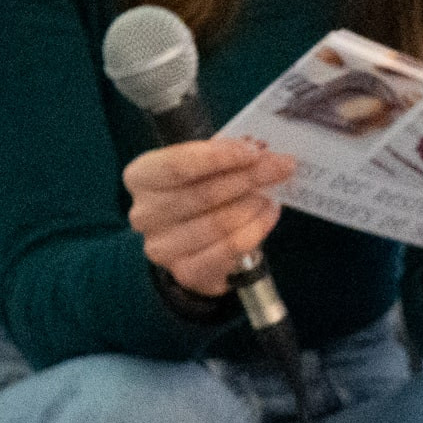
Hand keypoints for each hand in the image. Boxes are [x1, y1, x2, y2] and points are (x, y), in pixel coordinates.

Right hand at [125, 139, 296, 298]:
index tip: (253, 152)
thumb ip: (221, 156)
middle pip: (203, 193)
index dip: (218, 157)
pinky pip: (230, 248)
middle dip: (249, 177)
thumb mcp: (201, 166)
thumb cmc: (196, 192)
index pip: (177, 165)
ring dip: (255, 205)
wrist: (190, 242)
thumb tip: (258, 151)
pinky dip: (256, 228)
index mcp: (140, 177)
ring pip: (220, 223)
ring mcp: (162, 247)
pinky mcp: (186, 272)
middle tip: (281, 166)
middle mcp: (144, 214)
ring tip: (273, 193)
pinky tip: (268, 214)